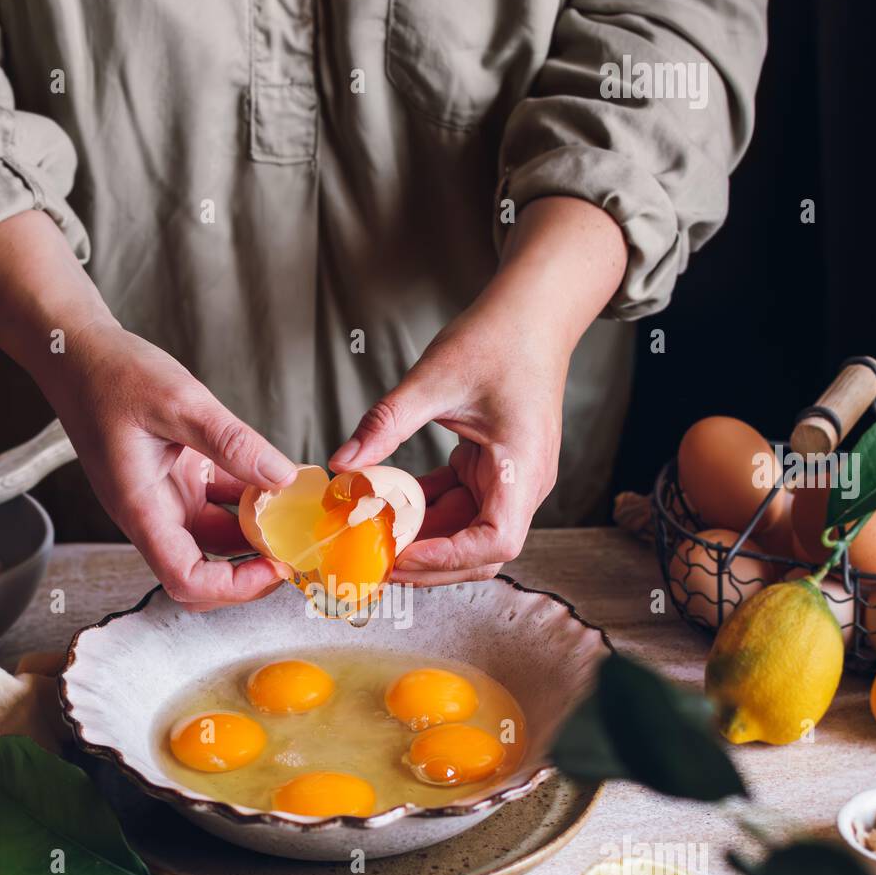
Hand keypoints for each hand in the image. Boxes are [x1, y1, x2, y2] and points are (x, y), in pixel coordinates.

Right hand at [0, 211, 295, 608]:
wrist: (80, 353)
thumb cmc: (112, 374)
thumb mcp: (180, 402)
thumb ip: (231, 443)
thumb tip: (282, 477)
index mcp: (141, 508)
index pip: (185, 579)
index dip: (232, 587)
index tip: (273, 567)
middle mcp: (152, 513)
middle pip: (203, 570)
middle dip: (249, 570)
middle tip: (293, 549)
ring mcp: (165, 498)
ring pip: (217, 538)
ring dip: (254, 534)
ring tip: (294, 514)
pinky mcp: (177, 479)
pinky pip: (218, 504)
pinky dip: (249, 500)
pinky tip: (277, 481)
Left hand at [329, 197, 627, 582]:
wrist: (533, 312)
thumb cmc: (500, 337)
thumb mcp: (434, 379)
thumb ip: (386, 423)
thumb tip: (343, 463)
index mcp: (523, 468)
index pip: (496, 541)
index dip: (450, 558)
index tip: (403, 555)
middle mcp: (522, 484)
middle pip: (479, 551)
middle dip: (429, 562)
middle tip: (376, 561)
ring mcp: (508, 480)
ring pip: (465, 533)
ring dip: (422, 539)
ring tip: (374, 540)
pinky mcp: (492, 469)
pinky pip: (458, 505)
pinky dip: (424, 512)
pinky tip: (387, 507)